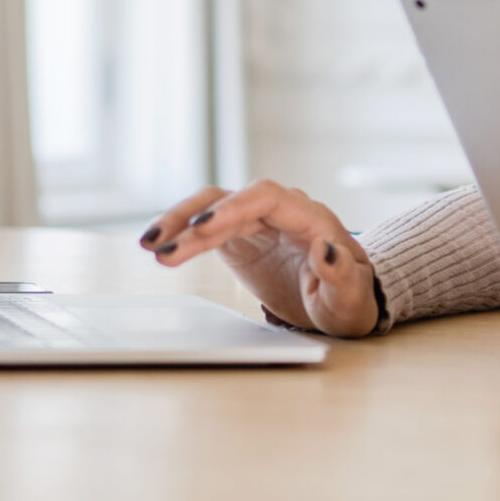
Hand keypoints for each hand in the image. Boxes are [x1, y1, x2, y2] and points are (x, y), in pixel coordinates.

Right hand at [137, 180, 379, 337]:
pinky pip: (205, 226)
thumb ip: (341, 275)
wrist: (341, 302)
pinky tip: (157, 247)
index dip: (232, 208)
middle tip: (163, 248)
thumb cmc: (350, 300)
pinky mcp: (240, 235)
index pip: (265, 198)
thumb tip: (326, 248)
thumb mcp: (351, 299)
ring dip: (179, 223)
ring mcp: (257, 221)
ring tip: (148, 244)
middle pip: (230, 200)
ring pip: (211, 208)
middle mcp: (281, 211)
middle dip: (194, 222)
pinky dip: (181, 235)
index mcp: (310, 218)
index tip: (203, 228)